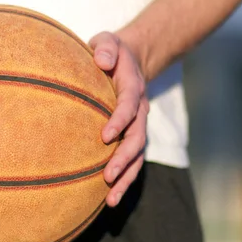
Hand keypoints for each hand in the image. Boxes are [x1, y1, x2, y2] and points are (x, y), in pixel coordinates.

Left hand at [89, 32, 148, 206]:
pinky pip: (132, 161)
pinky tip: (110, 198)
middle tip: (107, 176)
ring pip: (137, 156)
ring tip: (110, 200)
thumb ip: (105, 48)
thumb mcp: (108, 42)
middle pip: (137, 138)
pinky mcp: (133, 136)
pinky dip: (124, 179)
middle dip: (123, 158)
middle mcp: (140, 110)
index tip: (104, 136)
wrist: (130, 61)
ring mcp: (139, 126)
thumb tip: (101, 60)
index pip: (128, 105)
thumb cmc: (111, 51)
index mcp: (133, 87)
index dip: (119, 120)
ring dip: (126, 177)